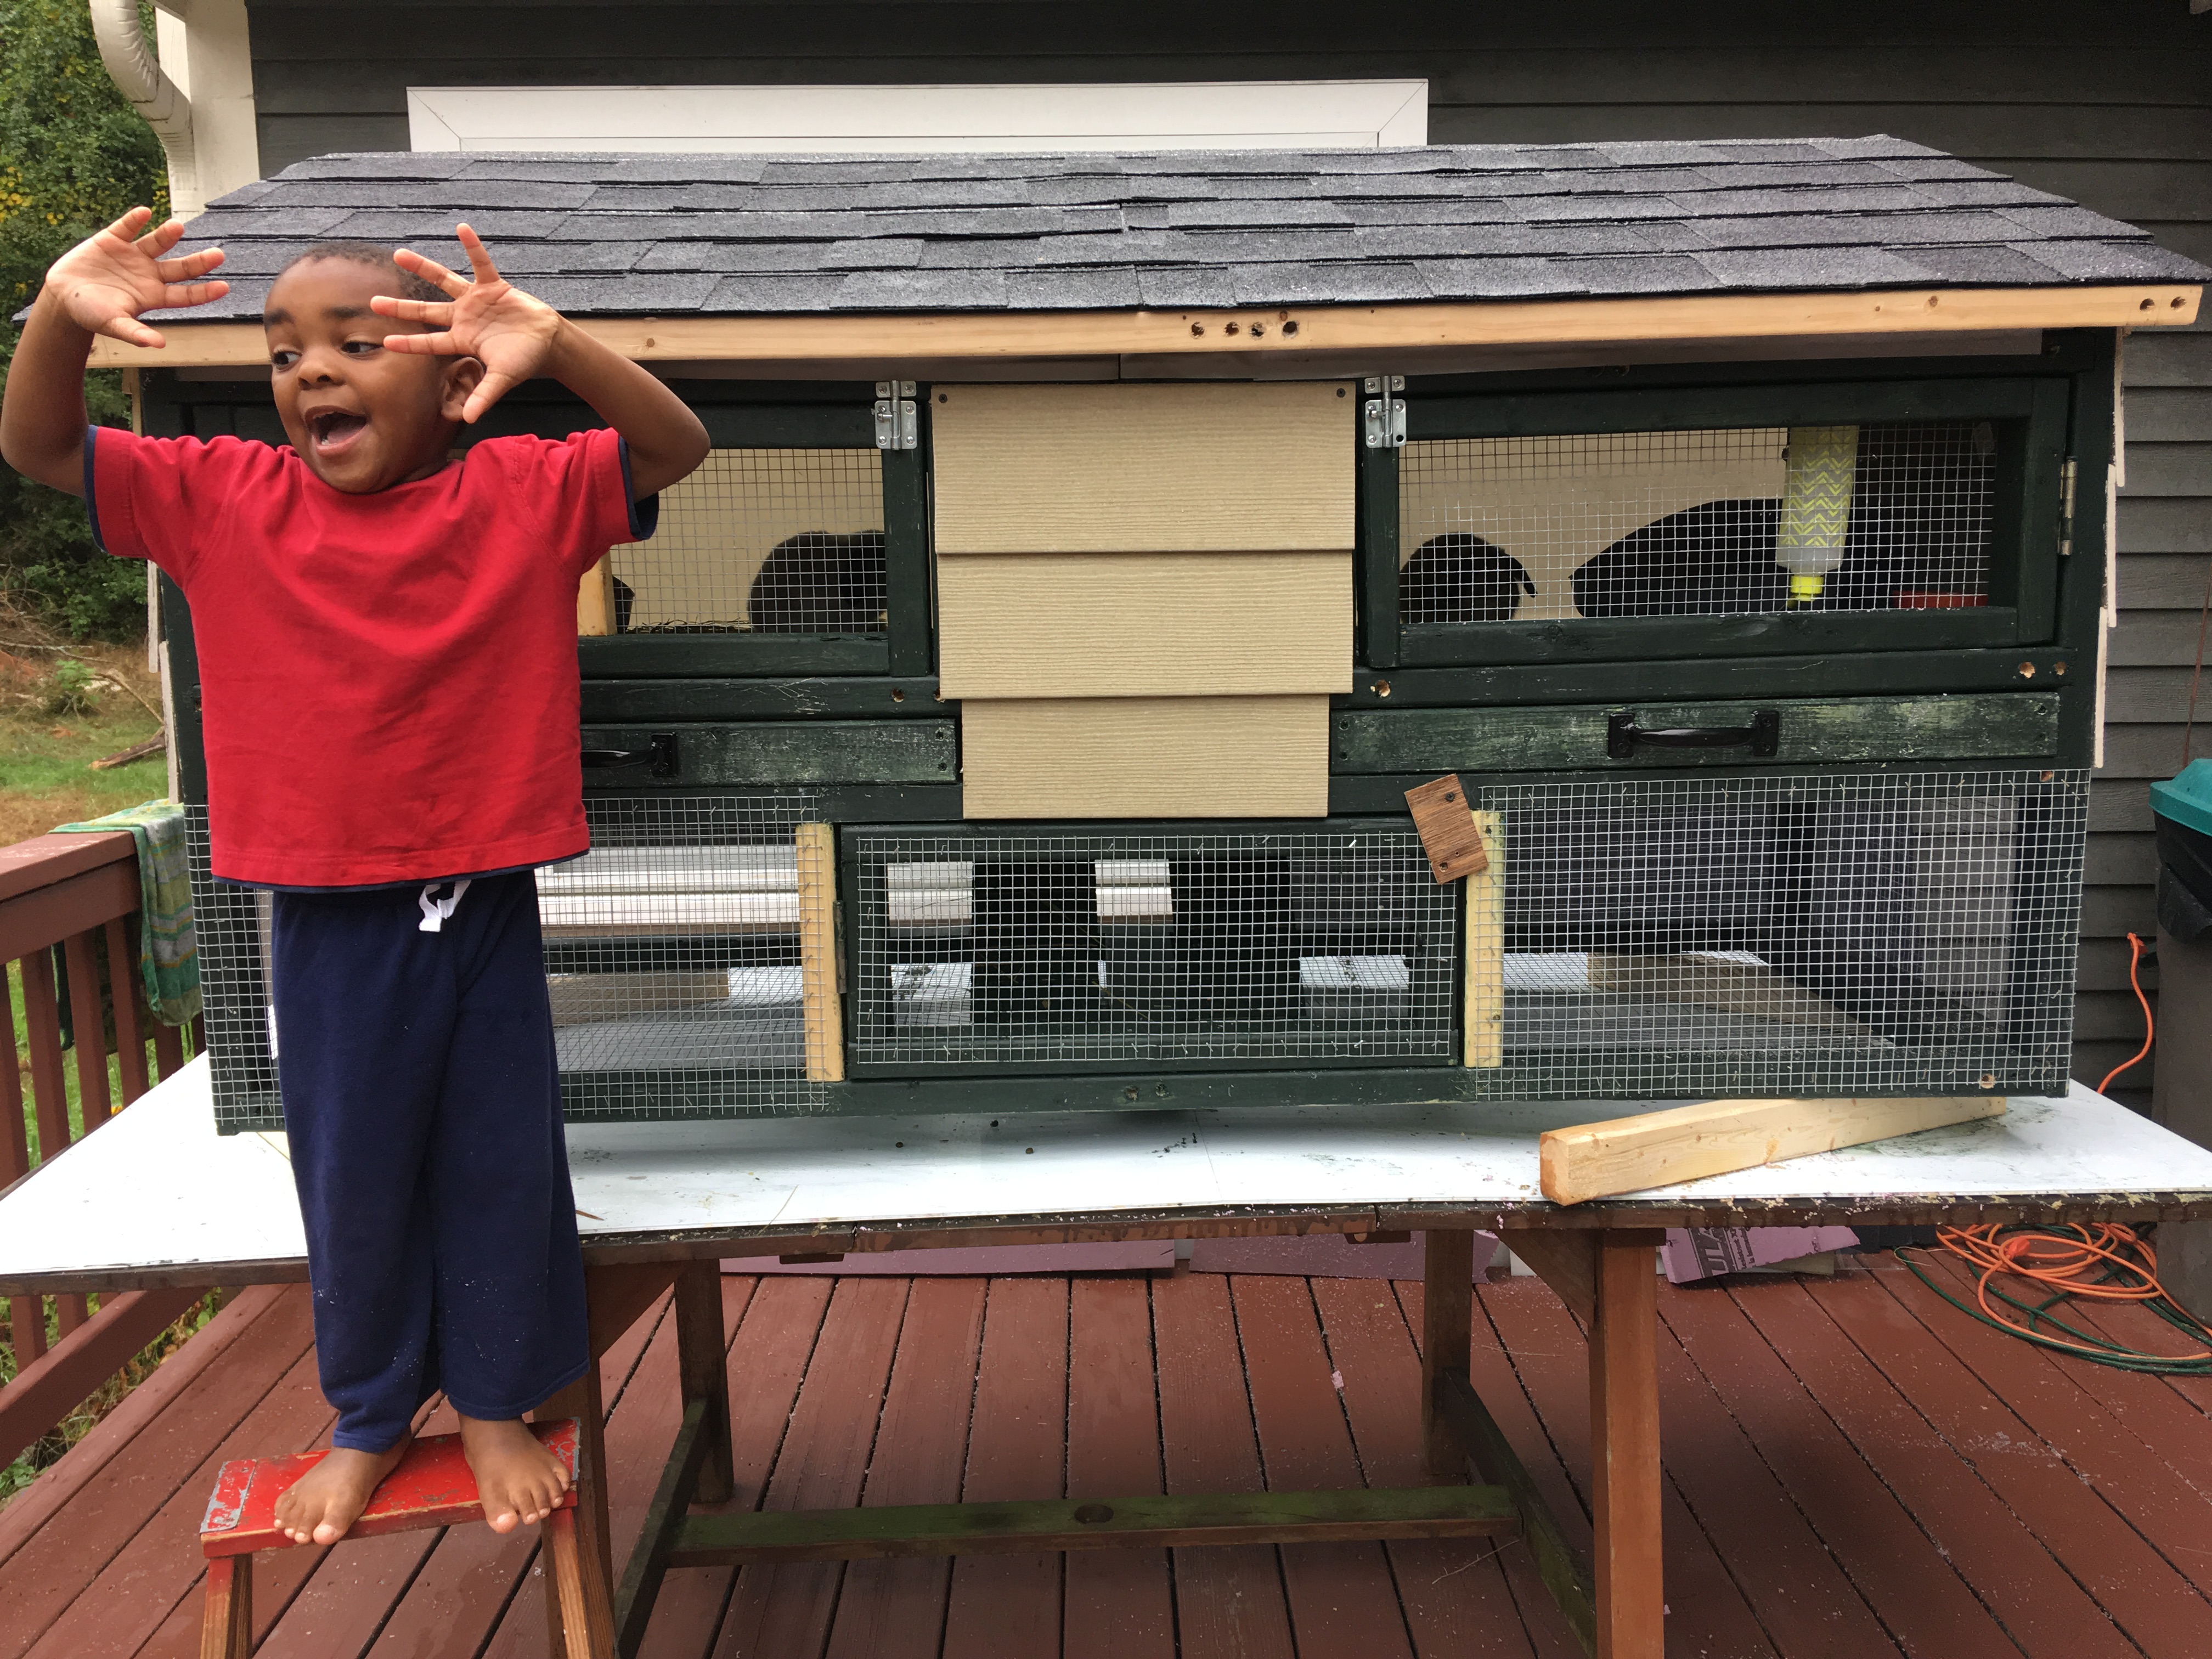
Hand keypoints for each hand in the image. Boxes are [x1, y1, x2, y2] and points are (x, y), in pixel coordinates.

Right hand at [42, 207, 227, 347]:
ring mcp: (132, 255)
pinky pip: (126, 227)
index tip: (224, 287)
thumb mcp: (113, 324)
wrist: (64, 296)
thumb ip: (135, 333)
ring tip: (178, 227)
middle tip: (218, 255)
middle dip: (199, 262)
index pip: (185, 295)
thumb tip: (159, 345)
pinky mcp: (112, 240)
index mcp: (154, 296)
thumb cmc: (91, 314)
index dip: (204, 292)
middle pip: (180, 268)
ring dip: (167, 235)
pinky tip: (144, 213)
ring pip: (157, 243)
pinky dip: (134, 220)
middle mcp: (149, 274)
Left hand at [376, 226, 564, 423]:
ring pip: (443, 281)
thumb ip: (484, 396)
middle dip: (400, 308)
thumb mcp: (503, 379)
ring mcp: (476, 301)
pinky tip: (461, 229)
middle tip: (373, 302)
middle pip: (426, 312)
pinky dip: (473, 247)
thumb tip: (467, 419)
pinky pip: (481, 263)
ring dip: (422, 268)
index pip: (430, 343)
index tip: (385, 343)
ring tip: (399, 255)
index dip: (409, 343)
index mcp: (463, 341)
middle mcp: (463, 319)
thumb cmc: (524, 361)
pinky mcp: (494, 286)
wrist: (548, 342)